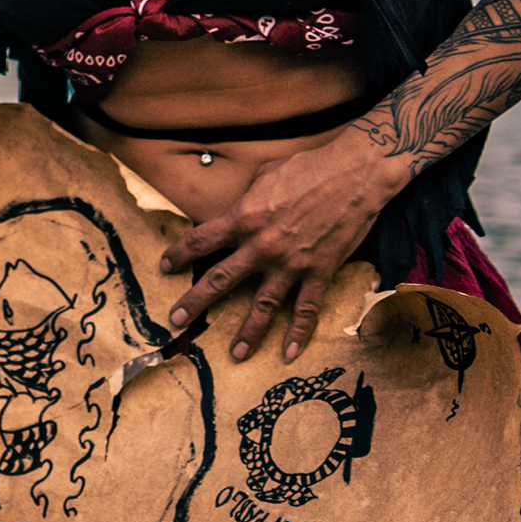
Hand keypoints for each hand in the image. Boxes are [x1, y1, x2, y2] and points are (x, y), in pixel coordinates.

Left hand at [156, 133, 406, 361]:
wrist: (354, 175)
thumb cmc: (309, 168)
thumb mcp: (265, 175)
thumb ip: (247, 199)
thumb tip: (238, 210)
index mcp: (244, 218)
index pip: (201, 241)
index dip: (180, 255)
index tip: (166, 266)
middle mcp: (262, 246)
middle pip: (221, 280)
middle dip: (195, 302)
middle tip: (176, 320)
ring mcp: (291, 263)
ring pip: (262, 306)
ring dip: (247, 332)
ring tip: (235, 354)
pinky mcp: (319, 272)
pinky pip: (306, 309)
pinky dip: (298, 333)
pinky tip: (288, 352)